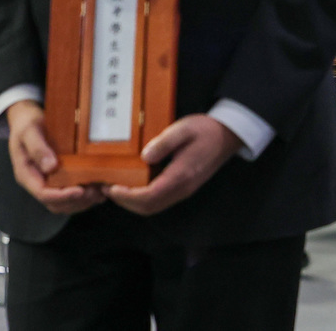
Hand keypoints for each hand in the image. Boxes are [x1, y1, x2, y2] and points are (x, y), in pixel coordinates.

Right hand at [5, 100, 105, 214]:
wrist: (27, 119)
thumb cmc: (27, 124)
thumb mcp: (29, 131)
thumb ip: (37, 148)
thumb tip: (50, 167)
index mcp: (26, 174)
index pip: (42, 194)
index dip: (62, 196)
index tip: (80, 190)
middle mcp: (37, 182)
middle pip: (55, 203)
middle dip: (75, 201)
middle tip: (96, 192)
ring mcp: (47, 182)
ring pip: (64, 203)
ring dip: (82, 202)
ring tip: (100, 192)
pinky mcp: (57, 178)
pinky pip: (70, 195)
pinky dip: (84, 196)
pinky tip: (99, 189)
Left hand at [106, 114, 242, 215]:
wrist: (227, 136)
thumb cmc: (205, 130)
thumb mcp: (183, 128)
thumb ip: (164, 142)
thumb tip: (144, 156)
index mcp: (181, 175)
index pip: (150, 195)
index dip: (128, 196)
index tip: (112, 188)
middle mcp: (182, 188)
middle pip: (149, 207)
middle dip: (126, 202)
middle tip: (108, 188)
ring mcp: (183, 190)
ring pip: (154, 207)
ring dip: (133, 202)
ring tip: (117, 188)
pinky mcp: (183, 188)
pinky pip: (160, 200)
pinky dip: (143, 198)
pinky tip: (134, 185)